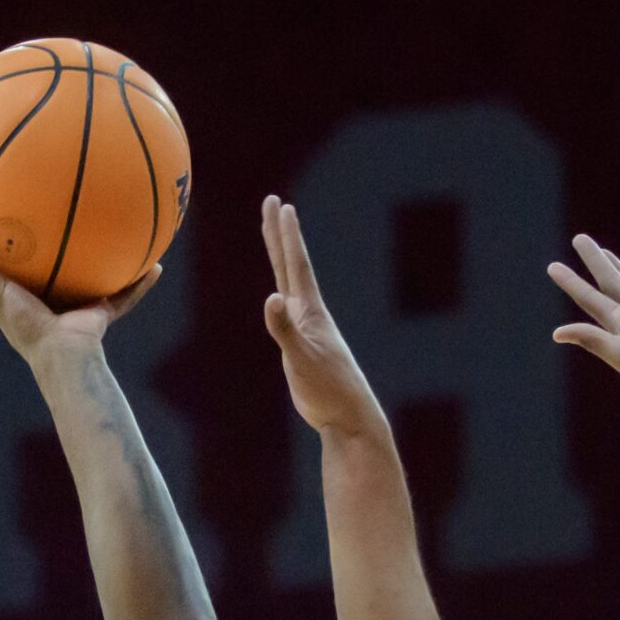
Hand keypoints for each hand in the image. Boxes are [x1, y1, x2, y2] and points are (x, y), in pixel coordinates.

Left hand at [0, 225, 157, 366]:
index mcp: (27, 292)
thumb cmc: (25, 326)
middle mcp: (55, 296)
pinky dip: (140, 284)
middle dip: (72, 241)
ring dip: (112, 258)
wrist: (62, 355)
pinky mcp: (102, 314)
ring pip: (99, 276)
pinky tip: (156, 264)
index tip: (18, 211)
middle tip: (76, 209)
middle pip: (66, 263)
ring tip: (125, 229)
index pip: (23, 260)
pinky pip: (125, 295)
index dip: (20, 239)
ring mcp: (80, 305)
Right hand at [260, 196, 386, 439]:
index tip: (281, 205)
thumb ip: (284, 329)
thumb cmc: (328, 390)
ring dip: (280, 259)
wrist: (348, 416)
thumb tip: (271, 298)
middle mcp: (308, 314)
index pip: (295, 264)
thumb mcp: (301, 359)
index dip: (287, 234)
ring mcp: (305, 329)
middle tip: (272, 202)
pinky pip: (285, 313)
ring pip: (288, 285)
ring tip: (274, 236)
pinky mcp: (301, 348)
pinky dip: (279, 298)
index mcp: (310, 311)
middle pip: (289, 265)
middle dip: (279, 234)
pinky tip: (279, 296)